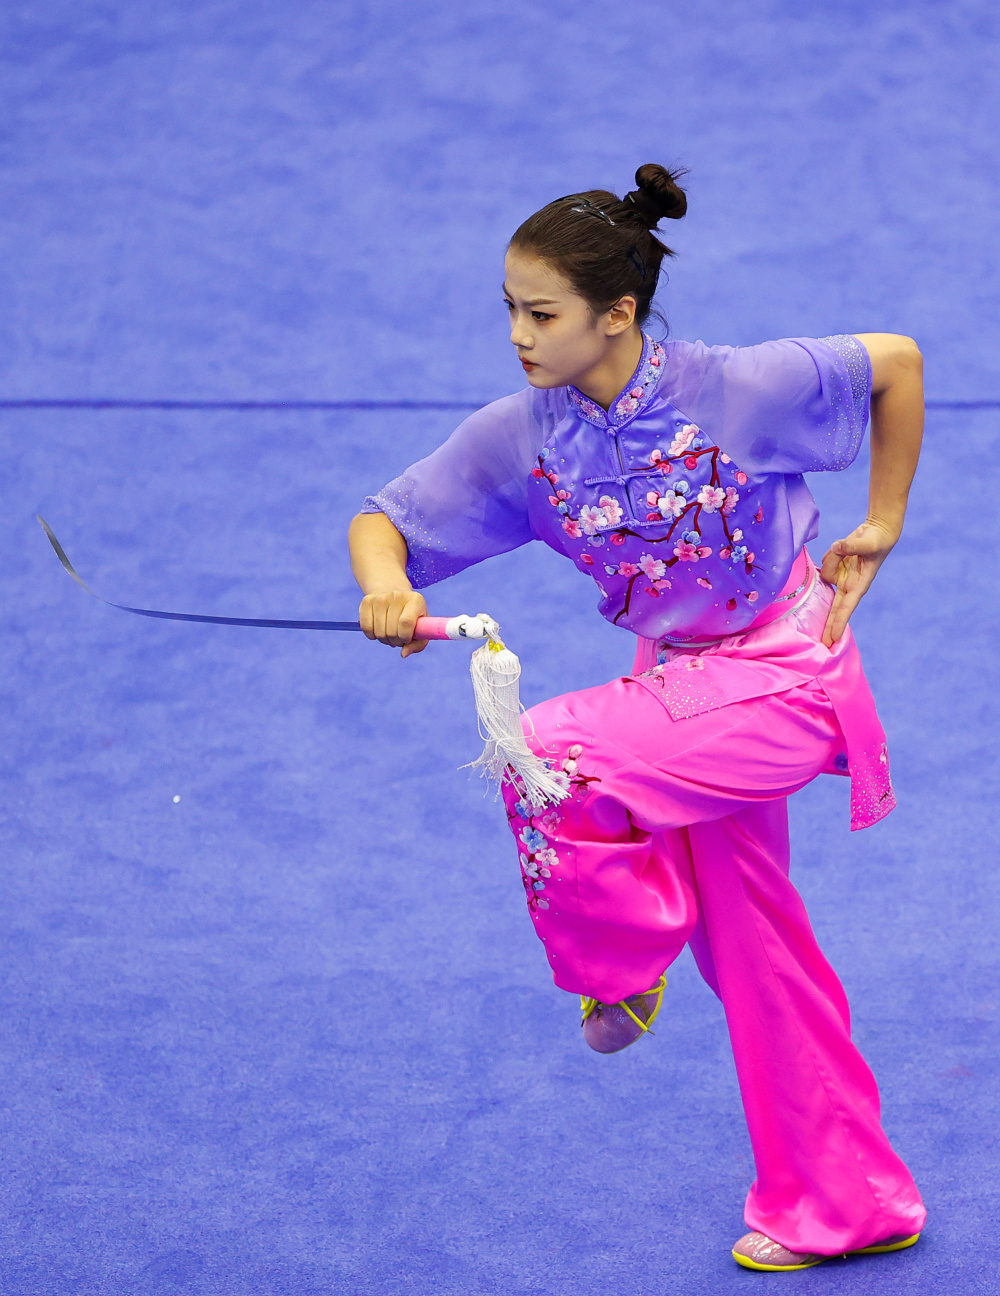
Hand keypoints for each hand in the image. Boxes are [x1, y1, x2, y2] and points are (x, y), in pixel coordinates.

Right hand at [359, 588, 428, 656]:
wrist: (395, 597)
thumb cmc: (412, 618)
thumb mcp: (421, 630)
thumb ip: (417, 645)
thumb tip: (403, 654)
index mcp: (416, 600)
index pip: (406, 622)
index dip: (405, 636)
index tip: (406, 639)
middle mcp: (398, 595)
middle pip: (391, 630)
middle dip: (395, 641)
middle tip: (398, 638)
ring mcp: (381, 597)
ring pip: (379, 631)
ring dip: (384, 639)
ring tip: (389, 634)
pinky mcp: (367, 600)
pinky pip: (366, 627)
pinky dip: (371, 635)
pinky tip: (378, 631)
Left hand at [819, 520, 898, 647]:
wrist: (877, 532)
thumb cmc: (877, 541)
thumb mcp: (867, 543)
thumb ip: (851, 546)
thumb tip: (836, 547)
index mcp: (858, 585)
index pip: (846, 607)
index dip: (839, 622)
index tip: (834, 638)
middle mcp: (848, 583)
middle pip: (835, 608)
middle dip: (829, 625)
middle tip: (823, 644)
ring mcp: (841, 576)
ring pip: (826, 570)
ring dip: (834, 558)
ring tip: (846, 548)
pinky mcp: (836, 568)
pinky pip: (825, 561)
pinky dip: (832, 554)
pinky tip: (841, 548)